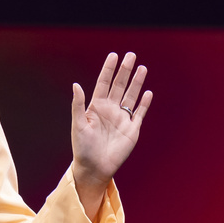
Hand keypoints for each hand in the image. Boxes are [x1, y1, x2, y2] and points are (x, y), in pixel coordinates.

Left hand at [71, 52, 152, 216]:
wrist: (94, 167)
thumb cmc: (82, 147)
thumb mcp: (78, 124)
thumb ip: (78, 105)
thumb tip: (76, 85)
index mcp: (96, 107)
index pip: (103, 84)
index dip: (108, 70)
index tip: (113, 55)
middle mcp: (110, 110)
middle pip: (119, 86)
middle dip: (125, 71)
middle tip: (130, 55)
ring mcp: (122, 119)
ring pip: (131, 96)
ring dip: (136, 83)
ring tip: (142, 68)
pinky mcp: (132, 130)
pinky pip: (139, 114)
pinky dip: (143, 104)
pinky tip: (147, 93)